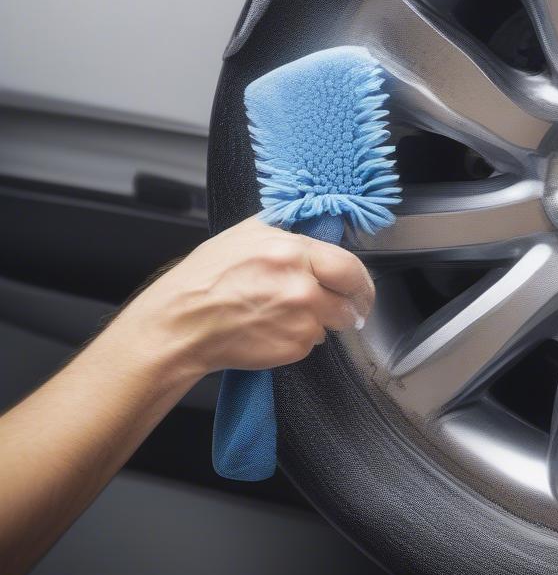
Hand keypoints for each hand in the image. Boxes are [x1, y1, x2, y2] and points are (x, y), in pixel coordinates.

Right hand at [110, 216, 373, 378]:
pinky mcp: (293, 347)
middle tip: (351, 307)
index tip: (359, 286)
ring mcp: (300, 320)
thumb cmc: (205, 279)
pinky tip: (272, 328)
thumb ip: (287, 229)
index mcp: (293, 252)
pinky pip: (311, 342)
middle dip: (354, 304)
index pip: (350, 266)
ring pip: (332, 322)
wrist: (180, 325)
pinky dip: (299, 338)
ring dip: (320, 320)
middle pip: (351, 299)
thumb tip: (316, 226)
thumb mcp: (245, 235)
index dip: (359, 280)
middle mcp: (302, 287)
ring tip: (286, 314)